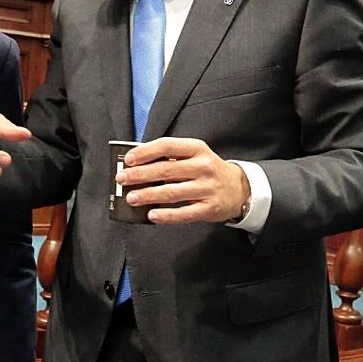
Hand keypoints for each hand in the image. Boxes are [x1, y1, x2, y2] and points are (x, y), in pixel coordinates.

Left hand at [118, 137, 249, 223]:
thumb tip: (138, 165)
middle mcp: (203, 166)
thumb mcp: (196, 156)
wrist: (239, 189)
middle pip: (166, 170)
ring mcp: (207, 188)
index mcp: (197, 149)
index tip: (128, 160)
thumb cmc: (209, 171)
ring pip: (172, 192)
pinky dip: (166, 215)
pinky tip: (151, 215)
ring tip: (131, 197)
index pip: (167, 146)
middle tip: (122, 179)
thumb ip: (172, 157)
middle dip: (140, 175)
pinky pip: (183, 213)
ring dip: (148, 195)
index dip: (145, 152)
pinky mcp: (209, 208)